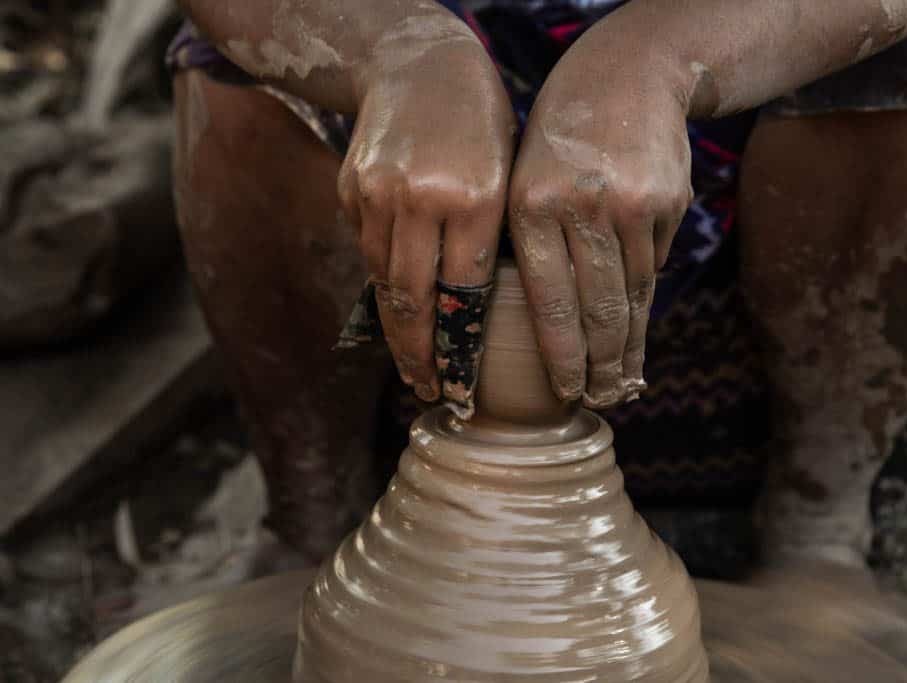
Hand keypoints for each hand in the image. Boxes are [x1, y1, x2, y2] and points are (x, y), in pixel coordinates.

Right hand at [338, 22, 514, 401]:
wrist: (417, 63)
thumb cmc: (481, 126)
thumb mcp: (504, 178)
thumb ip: (487, 243)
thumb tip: (467, 315)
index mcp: (475, 200)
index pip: (461, 296)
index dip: (457, 348)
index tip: (458, 386)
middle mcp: (420, 199)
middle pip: (411, 300)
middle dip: (418, 356)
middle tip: (427, 391)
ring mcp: (377, 193)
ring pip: (383, 280)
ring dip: (395, 326)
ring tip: (411, 360)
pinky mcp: (348, 188)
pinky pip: (366, 247)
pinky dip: (383, 275)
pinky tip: (398, 294)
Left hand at [508, 39, 692, 407]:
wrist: (628, 75)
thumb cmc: (559, 140)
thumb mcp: (525, 183)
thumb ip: (536, 248)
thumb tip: (558, 327)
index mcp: (531, 208)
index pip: (551, 304)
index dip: (564, 358)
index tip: (569, 392)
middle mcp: (582, 208)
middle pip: (598, 310)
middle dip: (603, 365)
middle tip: (604, 400)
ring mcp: (631, 206)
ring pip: (632, 295)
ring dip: (630, 344)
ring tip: (626, 380)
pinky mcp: (669, 202)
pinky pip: (654, 264)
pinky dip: (644, 295)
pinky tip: (639, 326)